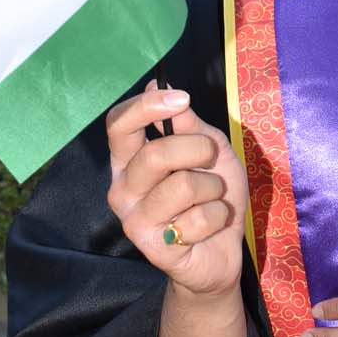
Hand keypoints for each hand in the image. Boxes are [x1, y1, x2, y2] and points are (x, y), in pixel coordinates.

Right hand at [106, 81, 248, 301]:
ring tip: (211, 199)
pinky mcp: (153, 247)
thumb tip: (159, 84)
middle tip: (211, 159)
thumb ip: (188, 124)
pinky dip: (218, 217)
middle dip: (198, 149)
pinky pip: (198, 218)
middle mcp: (122, 188)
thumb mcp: (210, 151)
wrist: (219, 252)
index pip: (118, 125)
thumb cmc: (212, 196)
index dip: (146, 106)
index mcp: (129, 160)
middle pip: (155, 153)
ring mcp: (134, 220)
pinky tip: (209, 226)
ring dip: (213, 187)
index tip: (181, 98)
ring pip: (183, 185)